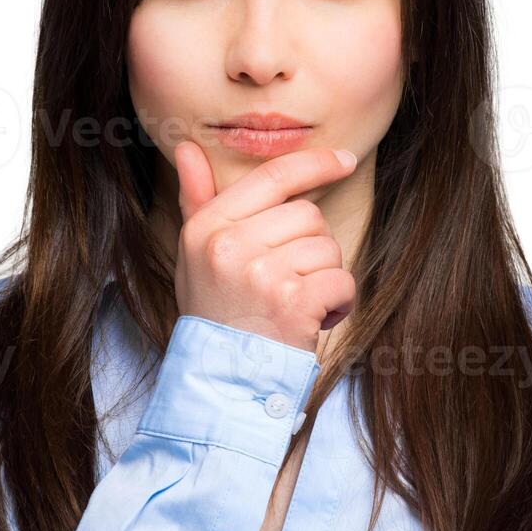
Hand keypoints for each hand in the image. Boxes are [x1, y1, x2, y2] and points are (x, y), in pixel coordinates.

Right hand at [173, 141, 357, 352]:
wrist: (222, 382)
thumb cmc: (215, 313)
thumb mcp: (195, 255)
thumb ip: (197, 200)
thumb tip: (188, 148)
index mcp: (208, 226)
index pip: (274, 176)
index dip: (314, 163)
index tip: (343, 160)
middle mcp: (230, 245)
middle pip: (308, 215)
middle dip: (311, 248)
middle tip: (287, 282)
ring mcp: (261, 273)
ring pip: (328, 248)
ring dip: (324, 278)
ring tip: (294, 304)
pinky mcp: (292, 302)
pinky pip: (341, 281)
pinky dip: (338, 304)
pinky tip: (312, 320)